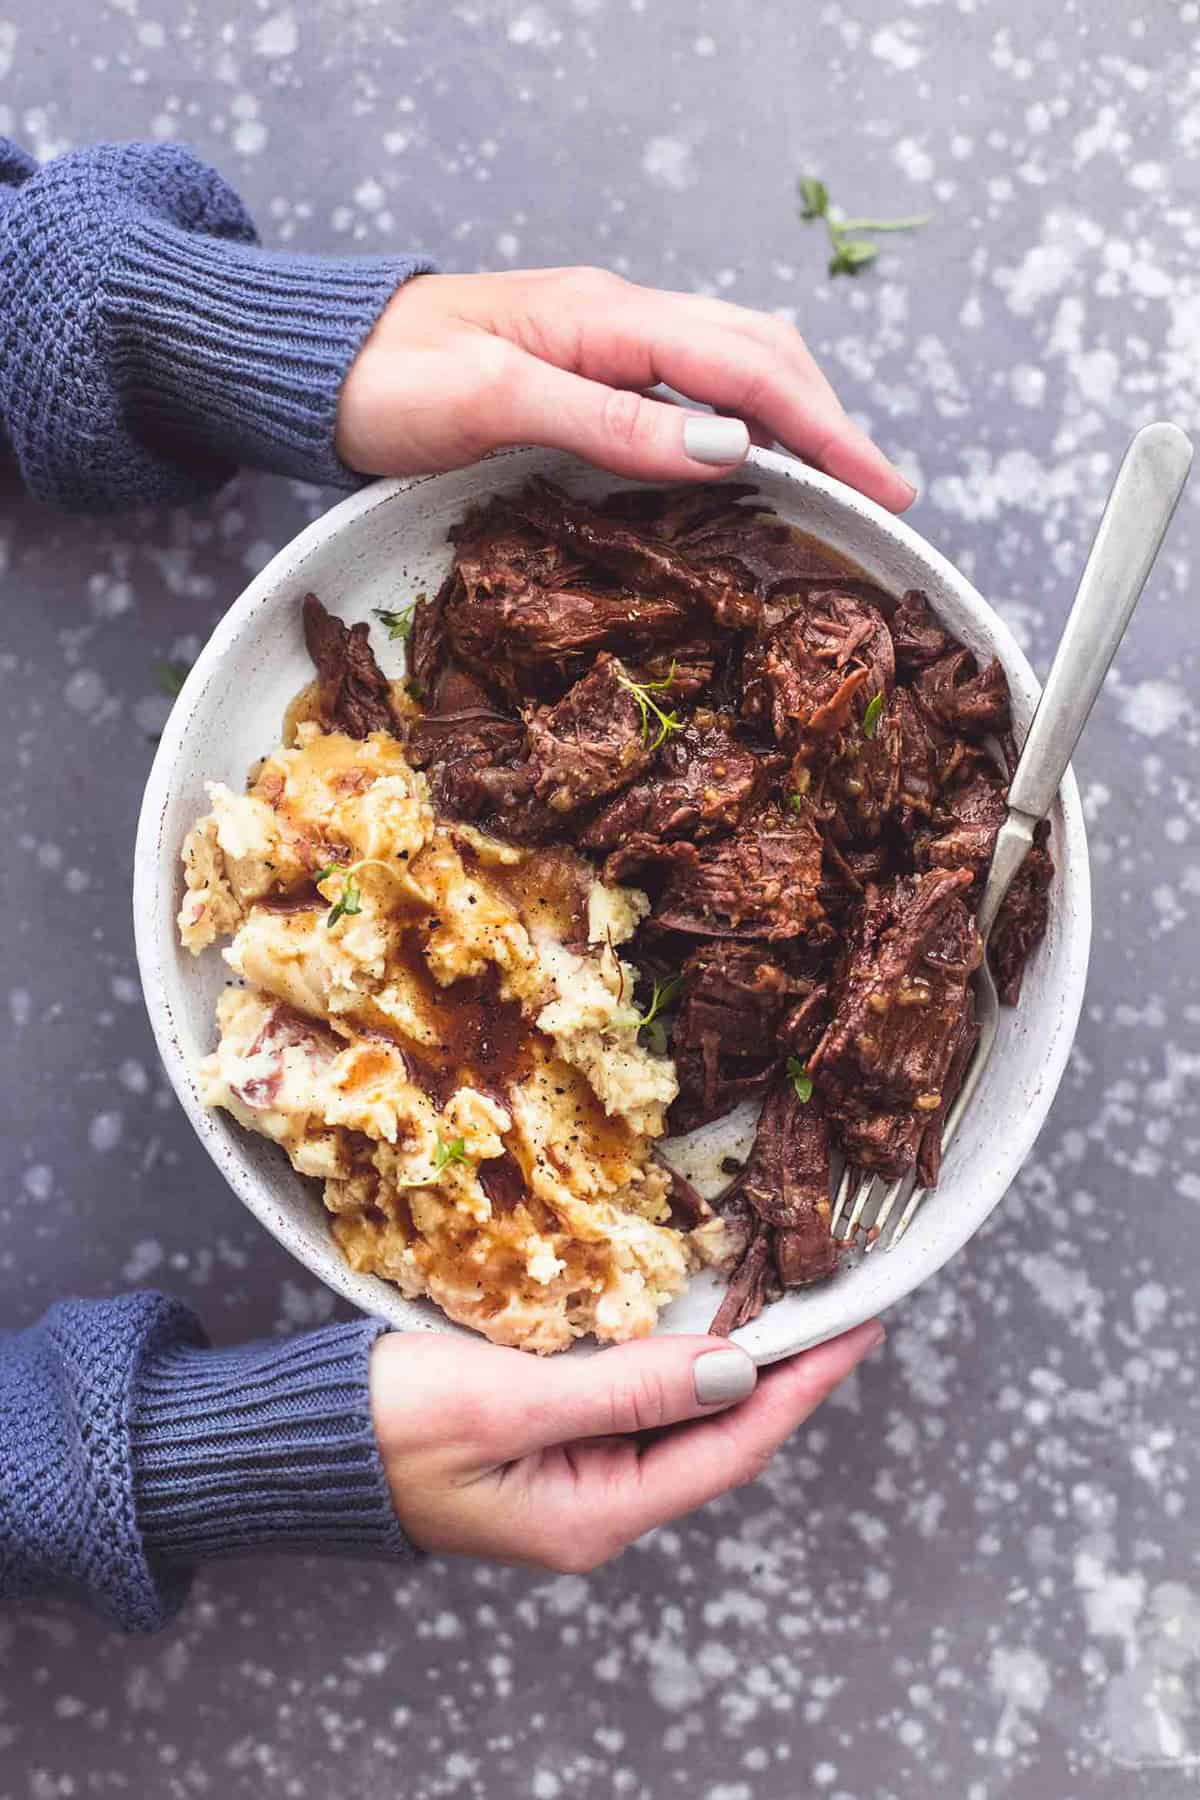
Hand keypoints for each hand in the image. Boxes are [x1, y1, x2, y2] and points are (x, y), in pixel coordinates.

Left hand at [336, 268, 913, 509]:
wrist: (316, 363)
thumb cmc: (389, 380)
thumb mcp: (495, 402)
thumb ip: (610, 420)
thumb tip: (726, 451)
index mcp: (608, 317)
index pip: (747, 366)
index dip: (824, 427)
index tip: (882, 486)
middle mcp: (619, 318)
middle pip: (759, 353)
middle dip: (829, 420)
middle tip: (883, 494)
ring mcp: (603, 342)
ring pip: (731, 364)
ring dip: (793, 418)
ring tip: (838, 480)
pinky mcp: (584, 370)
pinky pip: (689, 387)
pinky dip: (741, 422)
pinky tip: (751, 462)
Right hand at [369, 1320, 881, 1571]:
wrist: (295, 1443)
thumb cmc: (387, 1426)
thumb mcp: (509, 1402)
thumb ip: (625, 1388)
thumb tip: (734, 1370)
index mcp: (594, 1514)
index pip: (731, 1446)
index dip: (801, 1386)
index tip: (857, 1331)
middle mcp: (594, 1507)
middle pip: (717, 1439)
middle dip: (782, 1376)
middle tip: (835, 1308)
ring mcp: (570, 1479)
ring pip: (680, 1421)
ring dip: (732, 1368)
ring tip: (786, 1312)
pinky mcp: (545, 1445)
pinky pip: (635, 1407)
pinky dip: (675, 1365)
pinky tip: (694, 1330)